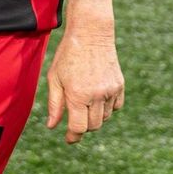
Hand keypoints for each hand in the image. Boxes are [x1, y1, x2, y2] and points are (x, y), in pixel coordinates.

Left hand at [45, 17, 124, 143]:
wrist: (90, 35)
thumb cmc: (67, 56)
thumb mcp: (54, 78)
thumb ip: (54, 104)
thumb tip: (52, 126)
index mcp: (78, 95)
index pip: (78, 127)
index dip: (73, 136)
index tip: (69, 139)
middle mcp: (97, 95)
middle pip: (93, 126)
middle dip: (83, 127)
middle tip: (74, 119)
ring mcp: (110, 91)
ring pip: (105, 118)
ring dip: (94, 117)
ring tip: (84, 103)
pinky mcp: (119, 86)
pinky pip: (116, 107)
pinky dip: (107, 108)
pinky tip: (97, 98)